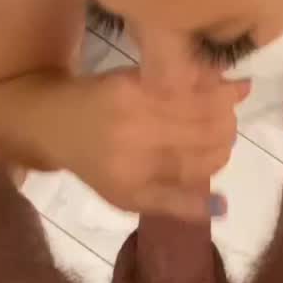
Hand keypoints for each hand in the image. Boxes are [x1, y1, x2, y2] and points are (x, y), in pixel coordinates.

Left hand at [63, 68, 249, 219]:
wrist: (54, 121)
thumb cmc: (96, 163)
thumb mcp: (130, 197)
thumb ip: (176, 203)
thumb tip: (224, 206)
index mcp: (140, 178)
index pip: (202, 166)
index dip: (220, 156)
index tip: (223, 149)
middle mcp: (140, 144)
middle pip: (207, 133)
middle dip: (227, 128)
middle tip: (228, 123)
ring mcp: (136, 109)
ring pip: (200, 103)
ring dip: (223, 101)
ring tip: (229, 100)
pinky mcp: (132, 81)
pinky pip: (181, 79)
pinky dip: (206, 77)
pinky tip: (218, 76)